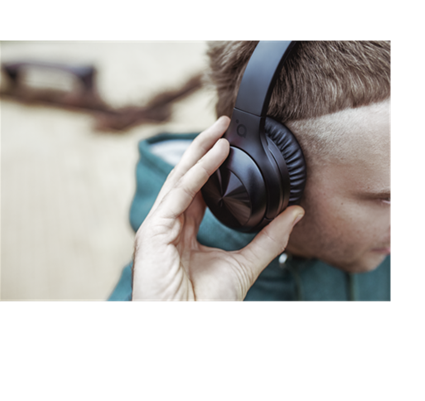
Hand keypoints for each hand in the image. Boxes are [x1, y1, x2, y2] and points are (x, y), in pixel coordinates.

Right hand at [132, 116, 304, 301]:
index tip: (229, 146)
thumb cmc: (206, 304)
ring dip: (201, 150)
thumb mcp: (245, 265)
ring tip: (221, 129)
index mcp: (184, 232)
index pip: (197, 190)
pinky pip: (180, 193)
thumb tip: (295, 214)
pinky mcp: (153, 230)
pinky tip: (217, 153)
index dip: (211, 166)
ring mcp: (158, 226)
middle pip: (186, 177)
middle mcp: (168, 225)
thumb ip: (269, 239)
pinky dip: (198, 171)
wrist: (186, 324)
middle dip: (204, 148)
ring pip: (180, 178)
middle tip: (224, 124)